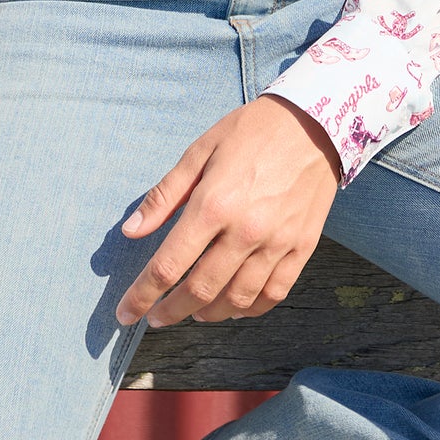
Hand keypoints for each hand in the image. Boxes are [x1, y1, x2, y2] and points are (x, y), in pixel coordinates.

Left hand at [114, 94, 341, 328]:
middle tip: (157, 318)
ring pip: (237, 300)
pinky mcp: (302, 247)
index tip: (126, 314)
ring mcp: (277, 243)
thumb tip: (131, 232)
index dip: (142, 296)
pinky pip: (274, 294)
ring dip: (209, 313)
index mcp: (213, 204)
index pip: (168, 266)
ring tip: (195, 312)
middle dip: (171, 312)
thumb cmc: (250, 132)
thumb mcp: (200, 151)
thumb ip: (164, 195)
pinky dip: (251, 309)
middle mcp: (245, 230)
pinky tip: (236, 307)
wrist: (313, 121)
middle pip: (200, 291)